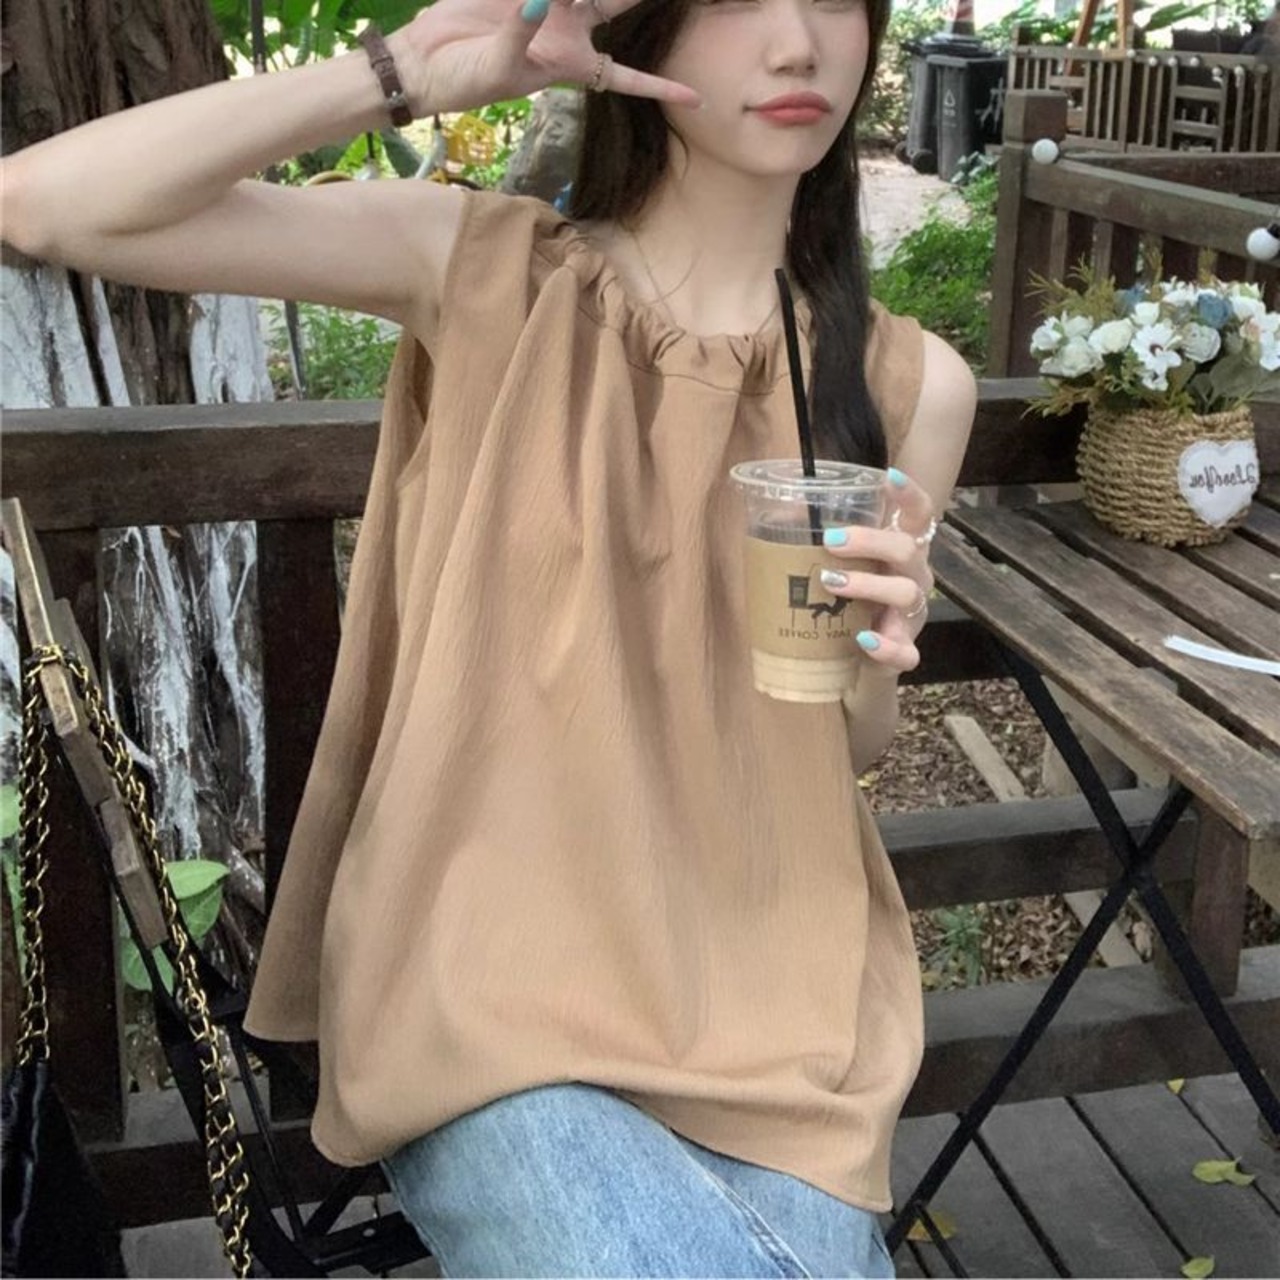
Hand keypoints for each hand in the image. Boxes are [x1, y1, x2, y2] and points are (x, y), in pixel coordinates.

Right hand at [394, 0, 701, 115]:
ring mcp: (548, 1)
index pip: (625, 76)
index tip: (696, 101)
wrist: (425, 60)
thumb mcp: (499, 67)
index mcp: (571, 61)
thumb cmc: (466, 80)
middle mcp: (568, 27)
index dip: (660, 87)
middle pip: (618, 2)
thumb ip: (523, 32)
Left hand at [819, 469, 937, 675]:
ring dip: (868, 585)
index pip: (917, 516)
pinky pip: (905, 652)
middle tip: (831, 541)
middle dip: (870, 541)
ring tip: (831, 583)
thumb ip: (813, 542)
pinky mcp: (904, 654)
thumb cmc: (847, 607)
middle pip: (907, 549)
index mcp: (899, 554)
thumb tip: (778, 512)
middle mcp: (913, 579)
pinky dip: (885, 646)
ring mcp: (912, 618)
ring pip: (905, 593)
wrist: (853, 668)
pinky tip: (862, 638)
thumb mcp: (836, 571)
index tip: (888, 477)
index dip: (909, 494)